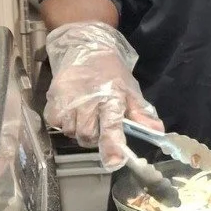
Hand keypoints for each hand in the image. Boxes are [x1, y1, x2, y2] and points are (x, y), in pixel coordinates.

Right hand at [44, 22, 162, 169]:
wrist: (86, 48)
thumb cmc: (111, 72)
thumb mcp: (130, 90)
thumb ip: (142, 113)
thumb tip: (158, 131)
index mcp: (111, 99)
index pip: (112, 127)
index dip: (112, 147)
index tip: (114, 162)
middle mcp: (88, 101)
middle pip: (88, 136)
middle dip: (95, 137)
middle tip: (99, 125)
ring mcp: (68, 101)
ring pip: (72, 132)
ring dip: (80, 131)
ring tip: (86, 117)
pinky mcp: (52, 99)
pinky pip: (56, 123)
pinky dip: (63, 123)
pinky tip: (72, 113)